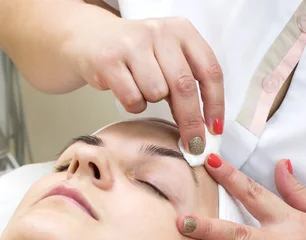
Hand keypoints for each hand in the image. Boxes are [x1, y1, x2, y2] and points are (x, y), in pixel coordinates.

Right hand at [65, 16, 224, 151]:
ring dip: (151, 101)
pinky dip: (133, 104)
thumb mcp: (167, 55)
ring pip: (157, 93)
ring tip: (141, 89)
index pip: (209, 70)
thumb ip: (188, 79)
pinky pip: (132, 98)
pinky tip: (126, 91)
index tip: (214, 128)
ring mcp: (133, 44)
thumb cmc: (135, 54)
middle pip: (184, 87)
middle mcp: (159, 32)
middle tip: (193, 144)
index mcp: (182, 30)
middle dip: (191, 122)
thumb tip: (205, 125)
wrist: (90, 39)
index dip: (215, 104)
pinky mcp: (109, 60)